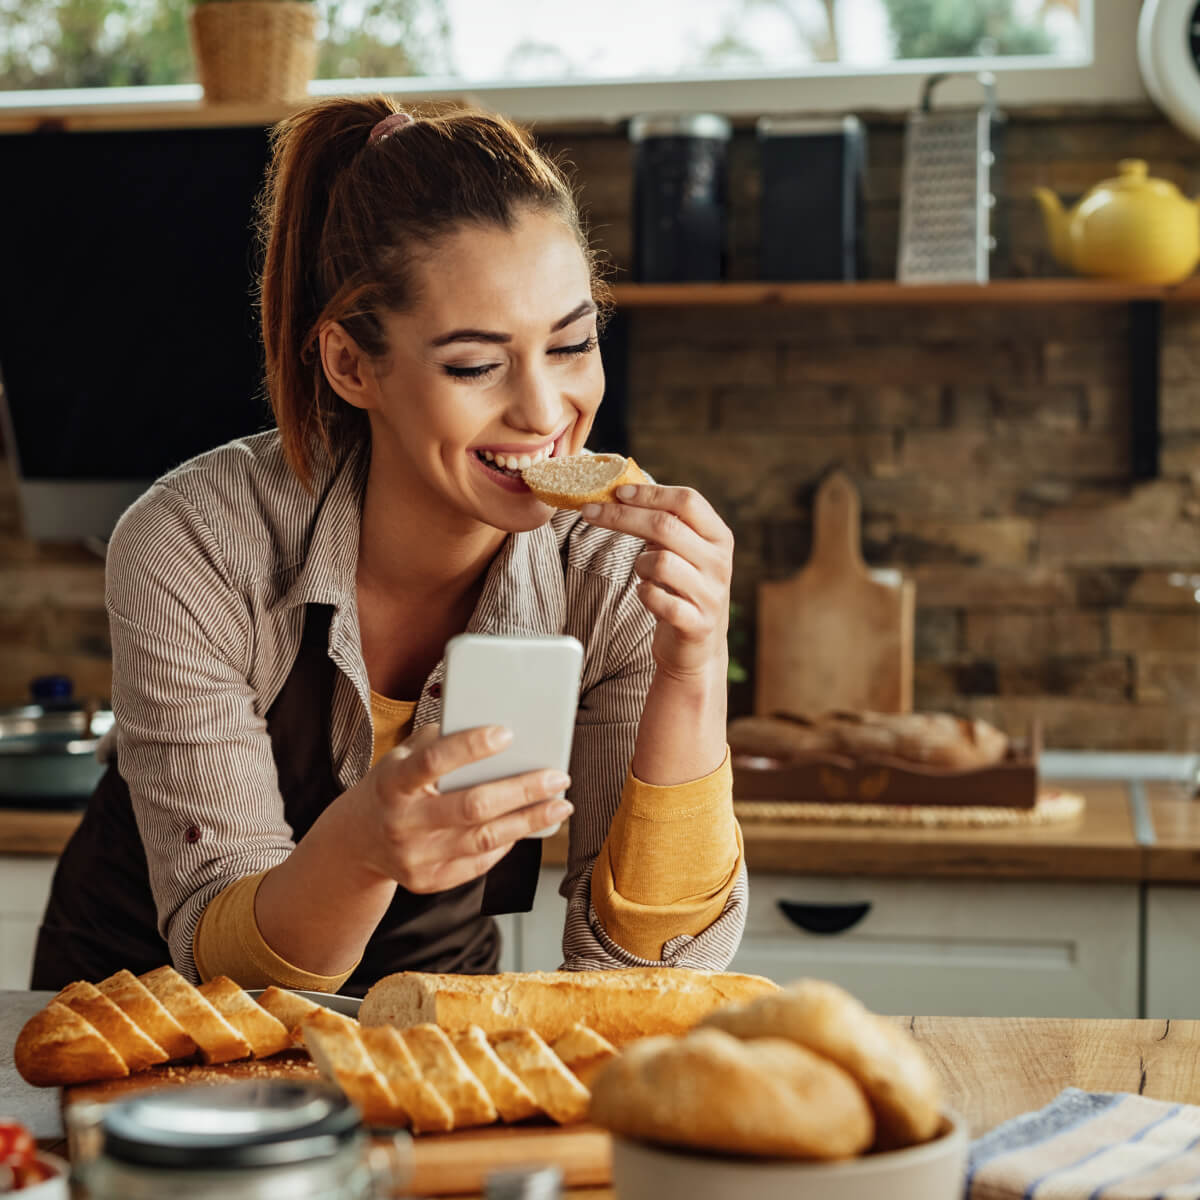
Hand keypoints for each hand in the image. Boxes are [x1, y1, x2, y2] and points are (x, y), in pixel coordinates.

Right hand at [355, 724, 571, 893]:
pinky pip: (478, 862)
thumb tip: (498, 732)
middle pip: (471, 807)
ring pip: (484, 840)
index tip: (508, 733)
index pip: (433, 762)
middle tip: (558, 776)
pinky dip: (508, 842)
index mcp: (392, 782)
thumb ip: (441, 741)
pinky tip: (529, 825)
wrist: (357, 840)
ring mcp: (414, 857)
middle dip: (521, 790)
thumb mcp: (403, 756)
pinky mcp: (428, 882)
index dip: (471, 747)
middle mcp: (401, 823)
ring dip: (528, 821)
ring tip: (560, 804)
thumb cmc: (393, 785)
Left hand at [581, 483, 732, 679]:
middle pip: (666, 526)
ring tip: (642, 572)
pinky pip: (657, 598)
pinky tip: (646, 594)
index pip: (687, 501)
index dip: (650, 493)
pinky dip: (644, 593)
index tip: (617, 490)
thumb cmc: (682, 588)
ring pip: (660, 562)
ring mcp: (710, 594)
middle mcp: (719, 562)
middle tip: (590, 512)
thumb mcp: (682, 551)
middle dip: (622, 516)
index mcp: (719, 537)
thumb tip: (621, 490)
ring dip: (639, 564)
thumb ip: (665, 523)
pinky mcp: (696, 623)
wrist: (697, 646)